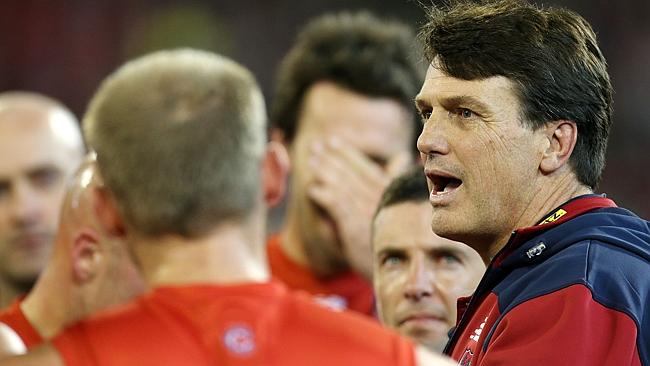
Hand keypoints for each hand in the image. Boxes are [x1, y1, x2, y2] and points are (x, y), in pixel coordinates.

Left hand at [307, 136, 410, 278]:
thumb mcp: (402, 205)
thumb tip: (403, 156)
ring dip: (324, 171)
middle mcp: (379, 196)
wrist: (404, 272)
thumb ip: (396, 179)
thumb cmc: (405, 240)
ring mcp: (366, 209)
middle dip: (331, 157)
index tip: (332, 141)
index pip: (364, 166)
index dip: (347, 153)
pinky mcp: (353, 225)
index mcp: (389, 190)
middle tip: (314, 146)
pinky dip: (322, 194)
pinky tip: (312, 190)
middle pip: (350, 171)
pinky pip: (334, 203)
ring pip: (341, 184)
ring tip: (310, 163)